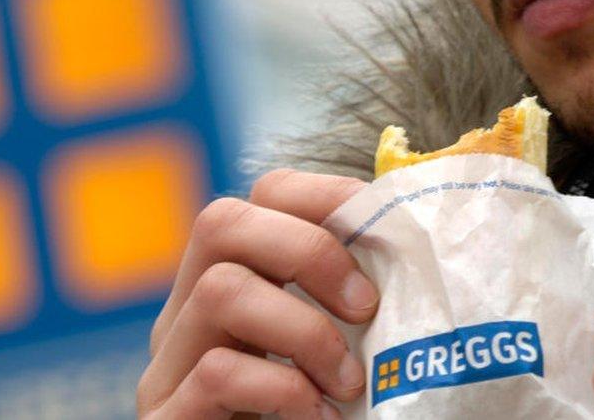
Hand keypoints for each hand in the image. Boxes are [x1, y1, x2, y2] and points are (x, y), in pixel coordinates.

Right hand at [136, 169, 377, 418]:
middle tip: (365, 306)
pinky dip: (282, 388)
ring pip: (219, 290)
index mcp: (231, 282)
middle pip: (221, 221)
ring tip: (348, 380)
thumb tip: (424, 244)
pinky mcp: (168, 416)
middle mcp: (188, 313)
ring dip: (304, 329)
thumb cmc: (312, 414)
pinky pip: (217, 373)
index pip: (260, 198)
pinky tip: (317, 417)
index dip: (323, 195)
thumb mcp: (332, 349)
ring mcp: (169, 366)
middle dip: (308, 250)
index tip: (386, 230)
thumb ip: (351, 306)